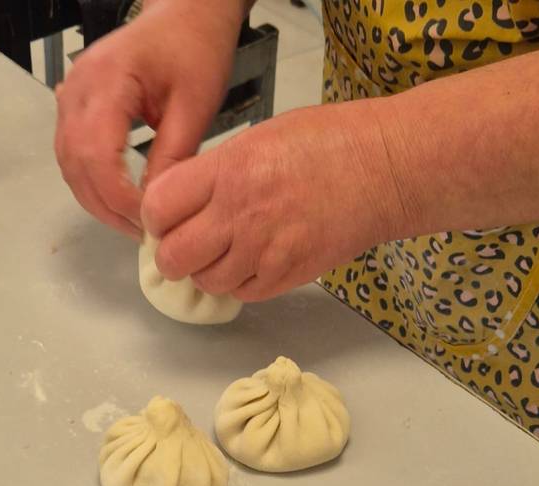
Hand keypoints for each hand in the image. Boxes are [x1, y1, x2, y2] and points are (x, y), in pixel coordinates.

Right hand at [54, 0, 243, 236]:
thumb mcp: (194, 106)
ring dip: (97, 200)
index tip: (148, 221)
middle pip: (75, 165)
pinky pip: (73, 155)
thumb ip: (172, 156)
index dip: (119, 197)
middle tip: (142, 233)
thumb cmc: (194, 49)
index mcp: (106, 81)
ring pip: (68, 165)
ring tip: (133, 223)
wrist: (184, 15)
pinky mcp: (75, 106)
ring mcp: (70, 96)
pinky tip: (120, 201)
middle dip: (107, 206)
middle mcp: (77, 88)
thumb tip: (158, 206)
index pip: (97, 155)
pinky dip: (93, 184)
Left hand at [141, 102, 402, 299]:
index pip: (158, 207)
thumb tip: (184, 202)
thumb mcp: (259, 138)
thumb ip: (216, 172)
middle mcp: (240, 215)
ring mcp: (264, 251)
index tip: (164, 217)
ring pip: (206, 282)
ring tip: (227, 251)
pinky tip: (255, 260)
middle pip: (173, 257)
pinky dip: (241, 283)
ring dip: (208, 271)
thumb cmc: (327, 143)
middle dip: (173, 254)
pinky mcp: (287, 276)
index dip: (154, 217)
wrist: (383, 170)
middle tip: (186, 245)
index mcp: (228, 171)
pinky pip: (243, 293)